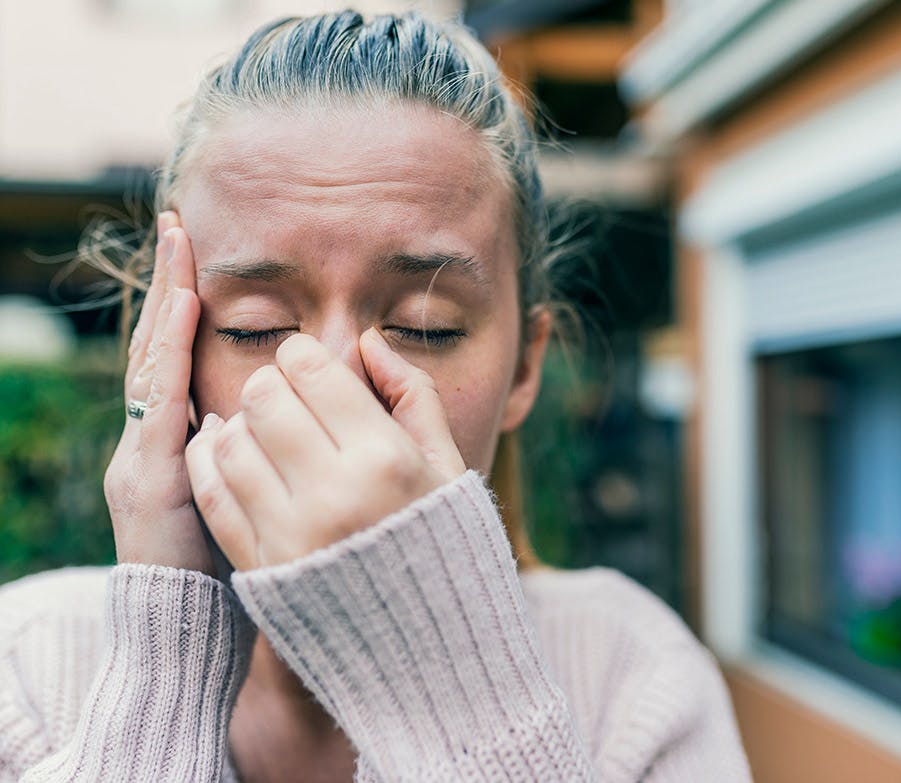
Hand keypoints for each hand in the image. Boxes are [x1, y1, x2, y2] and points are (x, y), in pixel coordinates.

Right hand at [104, 212, 215, 575]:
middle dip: (167, 284)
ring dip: (166, 300)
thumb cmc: (220, 564)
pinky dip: (169, 352)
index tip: (195, 258)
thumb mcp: (233, 492)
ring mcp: (140, 453)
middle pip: (154, 345)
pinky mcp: (146, 475)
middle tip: (177, 226)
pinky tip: (183, 309)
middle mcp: (148, 438)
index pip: (172, 359)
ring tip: (178, 246)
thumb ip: (234, 449)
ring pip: (151, 360)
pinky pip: (160, 400)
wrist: (183, 627)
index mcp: (170, 440)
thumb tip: (247, 412)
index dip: (181, 308)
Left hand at [184, 329, 466, 570]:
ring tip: (264, 430)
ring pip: (230, 442)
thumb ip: (413, 395)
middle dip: (270, 384)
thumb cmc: (443, 542)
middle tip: (285, 396)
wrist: (426, 645)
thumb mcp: (447, 464)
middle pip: (263, 398)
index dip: (302, 355)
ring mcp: (291, 535)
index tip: (309, 365)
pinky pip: (213, 492)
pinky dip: (211, 460)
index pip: (311, 371)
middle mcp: (334, 494)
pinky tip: (231, 453)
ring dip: (239, 423)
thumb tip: (368, 341)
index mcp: (385, 460)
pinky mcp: (260, 567)